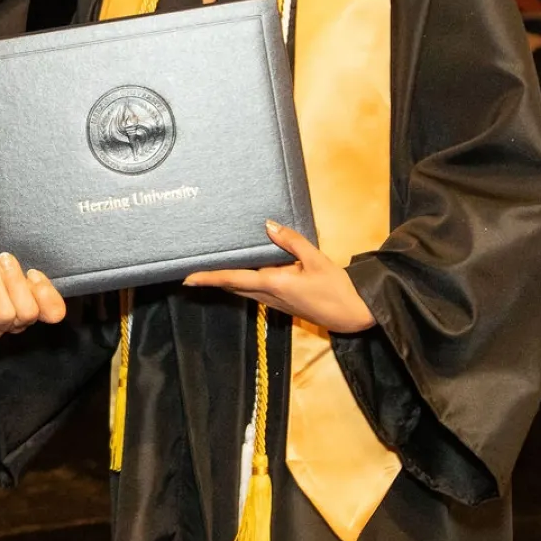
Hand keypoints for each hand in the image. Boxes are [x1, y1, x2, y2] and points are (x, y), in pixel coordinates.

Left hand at [0, 228, 66, 338]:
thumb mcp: (14, 261)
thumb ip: (31, 275)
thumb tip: (36, 279)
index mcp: (30, 305)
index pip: (54, 313)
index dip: (47, 295)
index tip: (32, 272)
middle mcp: (14, 321)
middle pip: (28, 313)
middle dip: (15, 282)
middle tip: (3, 259)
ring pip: (6, 314)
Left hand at [182, 220, 375, 333]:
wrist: (352, 315)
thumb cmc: (336, 288)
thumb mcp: (316, 259)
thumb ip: (291, 242)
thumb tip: (268, 225)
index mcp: (273, 284)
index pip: (233, 279)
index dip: (209, 278)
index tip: (187, 278)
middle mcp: (268, 295)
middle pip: (232, 286)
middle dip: (212, 278)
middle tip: (191, 268)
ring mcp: (273, 302)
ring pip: (241, 289)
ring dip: (225, 280)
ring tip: (210, 265)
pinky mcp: (280, 303)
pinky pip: (253, 290)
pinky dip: (241, 281)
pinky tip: (241, 270)